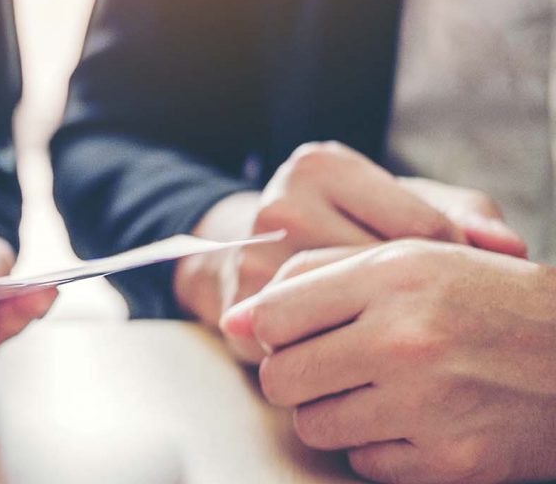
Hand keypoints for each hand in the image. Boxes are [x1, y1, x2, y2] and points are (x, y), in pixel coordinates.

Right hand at [175, 141, 524, 361]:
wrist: (243, 252)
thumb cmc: (340, 225)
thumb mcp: (396, 202)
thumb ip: (462, 214)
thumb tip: (511, 248)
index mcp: (321, 166)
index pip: (421, 227)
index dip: (453, 267)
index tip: (458, 289)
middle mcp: (281, 204)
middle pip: (383, 275)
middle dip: (418, 305)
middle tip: (438, 325)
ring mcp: (253, 257)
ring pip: (348, 316)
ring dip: (379, 336)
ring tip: (399, 340)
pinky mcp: (239, 309)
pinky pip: (312, 347)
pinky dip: (342, 358)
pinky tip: (360, 357)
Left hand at [221, 241, 555, 483]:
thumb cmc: (487, 300)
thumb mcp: (412, 259)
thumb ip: (317, 275)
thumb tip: (236, 318)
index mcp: (393, 277)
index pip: (273, 314)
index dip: (269, 328)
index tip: (289, 333)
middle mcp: (406, 339)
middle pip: (280, 377)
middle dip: (294, 375)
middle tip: (329, 366)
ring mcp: (426, 405)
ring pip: (313, 426)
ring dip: (332, 413)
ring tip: (374, 391)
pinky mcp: (448, 462)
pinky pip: (364, 464)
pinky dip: (378, 448)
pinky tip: (412, 421)